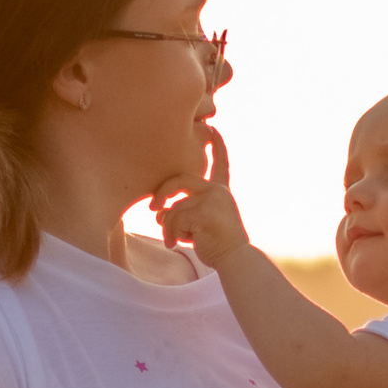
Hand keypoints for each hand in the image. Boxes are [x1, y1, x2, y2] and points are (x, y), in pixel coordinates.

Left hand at [150, 128, 249, 269]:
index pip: (220, 164)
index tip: (212, 127)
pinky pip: (174, 218)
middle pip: (180, 181)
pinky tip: (178, 243)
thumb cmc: (216, 244)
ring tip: (173, 240)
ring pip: (174, 206)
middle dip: (162, 193)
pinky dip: (171, 234)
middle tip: (152, 208)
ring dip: (168, 226)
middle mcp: (217, 191)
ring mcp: (212, 199)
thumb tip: (159, 212)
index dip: (216, 146)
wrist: (234, 259)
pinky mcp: (204, 211)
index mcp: (220, 191)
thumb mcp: (197, 223)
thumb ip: (181, 211)